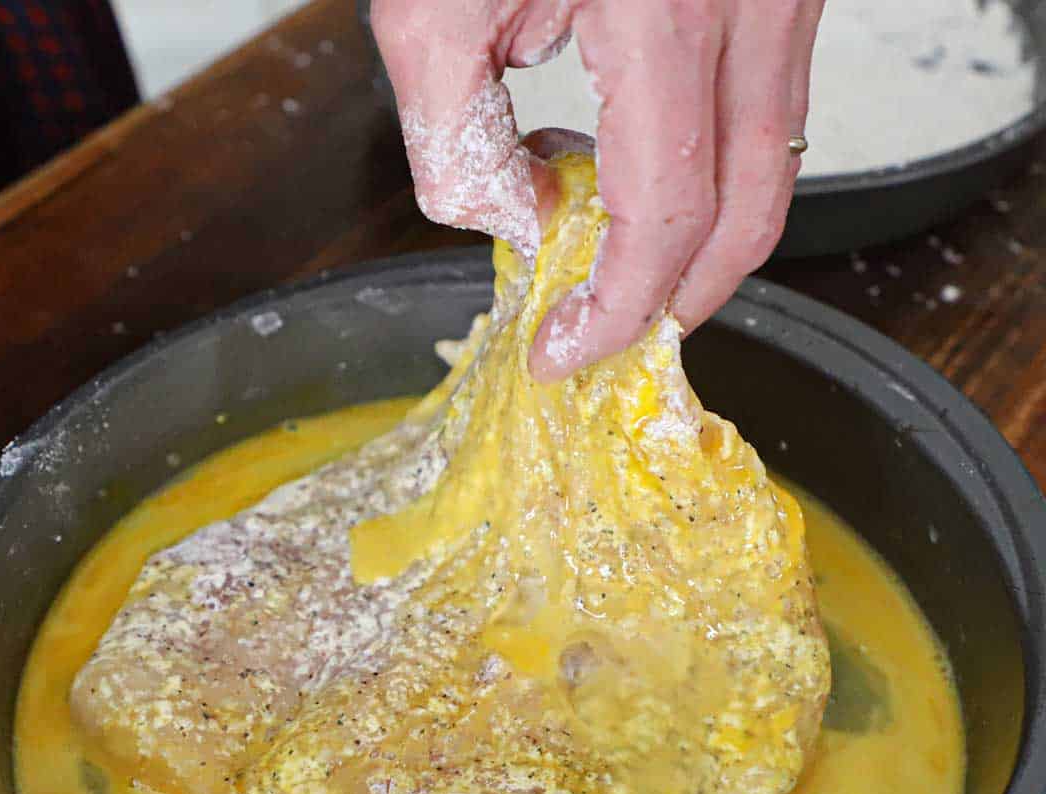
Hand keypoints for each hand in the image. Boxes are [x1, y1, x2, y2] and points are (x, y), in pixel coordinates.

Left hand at [371, 0, 823, 380]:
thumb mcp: (431, 2)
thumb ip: (455, 138)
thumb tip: (510, 221)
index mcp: (666, 13)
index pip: (669, 217)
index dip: (618, 310)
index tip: (566, 350)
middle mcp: (749, 5)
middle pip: (750, 212)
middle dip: (680, 297)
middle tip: (611, 333)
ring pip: (771, 166)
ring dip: (701, 242)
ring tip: (622, 270)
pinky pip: (763, 109)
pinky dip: (711, 170)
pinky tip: (643, 177)